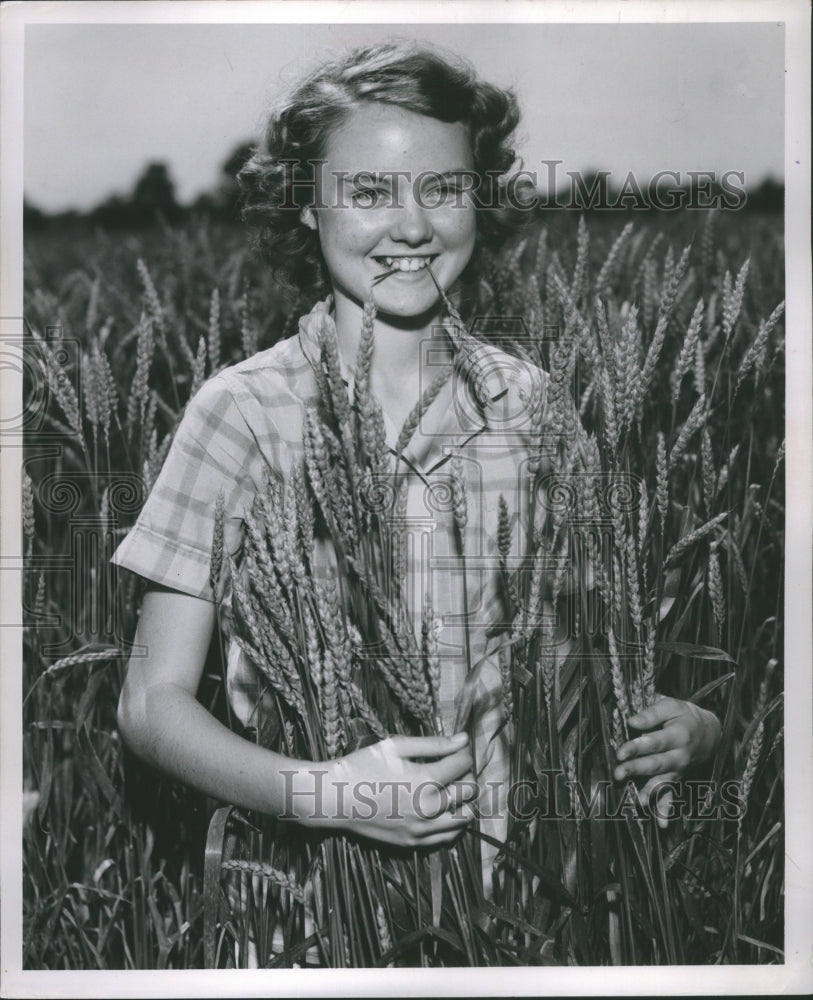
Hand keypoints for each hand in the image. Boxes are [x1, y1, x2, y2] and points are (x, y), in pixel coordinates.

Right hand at [294, 733, 477, 847]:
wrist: (335, 798)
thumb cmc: (363, 765)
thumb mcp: (397, 746)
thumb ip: (434, 743)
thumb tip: (465, 739)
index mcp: (426, 780)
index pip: (464, 763)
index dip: (462, 751)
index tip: (455, 748)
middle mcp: (429, 808)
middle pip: (470, 789)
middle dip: (466, 773)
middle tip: (452, 765)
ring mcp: (422, 829)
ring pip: (466, 817)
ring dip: (464, 799)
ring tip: (450, 787)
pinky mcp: (414, 842)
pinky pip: (449, 836)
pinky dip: (452, 821)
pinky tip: (441, 808)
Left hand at [613, 696, 721, 827]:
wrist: (710, 731)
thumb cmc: (684, 715)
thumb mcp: (671, 705)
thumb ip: (651, 713)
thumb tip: (632, 721)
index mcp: (678, 734)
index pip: (654, 742)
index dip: (637, 747)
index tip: (620, 752)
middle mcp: (680, 755)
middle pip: (657, 763)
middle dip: (637, 769)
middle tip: (618, 773)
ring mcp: (680, 770)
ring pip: (664, 782)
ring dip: (650, 792)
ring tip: (638, 801)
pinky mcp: (678, 778)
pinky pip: (673, 795)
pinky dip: (667, 810)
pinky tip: (661, 824)